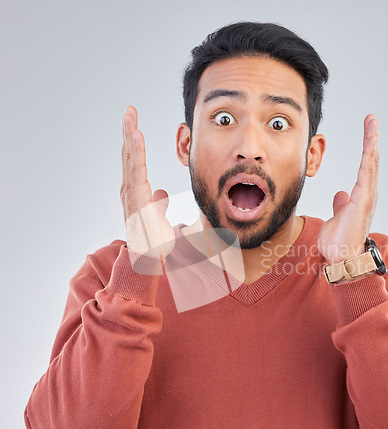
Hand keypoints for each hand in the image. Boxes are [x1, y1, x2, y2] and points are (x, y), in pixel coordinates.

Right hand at [121, 105, 174, 262]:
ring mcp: (131, 194)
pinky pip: (136, 170)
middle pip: (129, 155)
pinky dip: (135, 152)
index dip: (133, 141)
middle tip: (129, 110)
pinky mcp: (136, 198)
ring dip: (129, 136)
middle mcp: (130, 190)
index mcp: (137, 192)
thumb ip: (158, 203)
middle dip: (129, 131)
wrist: (150, 259)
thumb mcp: (160, 217)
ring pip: (130, 159)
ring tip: (129, 116)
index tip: (134, 123)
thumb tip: (161, 194)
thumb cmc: (154, 241)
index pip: (134, 161)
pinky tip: (136, 136)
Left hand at [317, 114, 378, 263]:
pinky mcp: (362, 199)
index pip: (365, 168)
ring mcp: (367, 196)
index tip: (368, 133)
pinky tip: (371, 142)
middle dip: (371, 139)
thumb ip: (341, 205)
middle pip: (371, 161)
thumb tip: (341, 195)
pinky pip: (366, 172)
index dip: (366, 150)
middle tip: (372, 120)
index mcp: (360, 197)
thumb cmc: (339, 242)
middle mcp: (367, 194)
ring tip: (372, 123)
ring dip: (372, 142)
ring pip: (371, 163)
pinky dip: (368, 156)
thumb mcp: (337, 217)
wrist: (341, 258)